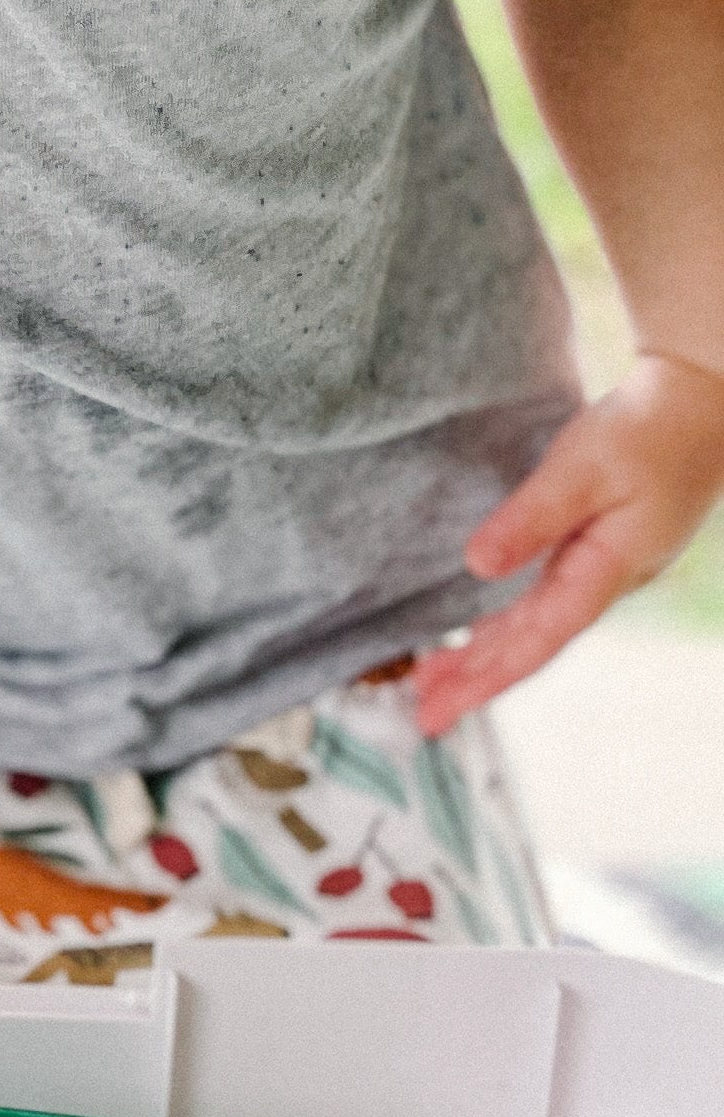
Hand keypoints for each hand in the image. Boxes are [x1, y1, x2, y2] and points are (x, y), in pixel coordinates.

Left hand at [408, 353, 723, 737]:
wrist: (701, 401)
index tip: (443, 709)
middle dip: (476, 679)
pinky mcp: (599, 550)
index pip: (537, 641)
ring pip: (535, 624)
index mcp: (607, 571)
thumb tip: (476, 567)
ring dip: (485, 653)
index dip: (486, 679)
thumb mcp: (582, 468)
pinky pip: (544, 600)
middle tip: (422, 714)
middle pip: (531, 643)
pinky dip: (507, 622)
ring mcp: (605, 568)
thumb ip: (531, 519)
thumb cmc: (648, 430)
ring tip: (432, 679)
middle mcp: (606, 581)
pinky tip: (477, 633)